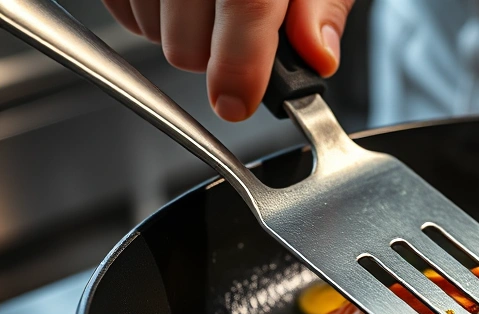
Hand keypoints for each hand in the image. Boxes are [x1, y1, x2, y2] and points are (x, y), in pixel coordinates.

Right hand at [102, 0, 355, 121]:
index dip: (241, 66)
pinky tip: (180, 3)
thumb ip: (321, 8)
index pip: (244, 7)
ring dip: (184, 37)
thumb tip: (318, 55)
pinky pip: (122, 12)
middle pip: (187, 43)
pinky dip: (152, 19)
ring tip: (210, 8)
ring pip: (152, 33)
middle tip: (241, 36)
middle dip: (216, 59)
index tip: (238, 103)